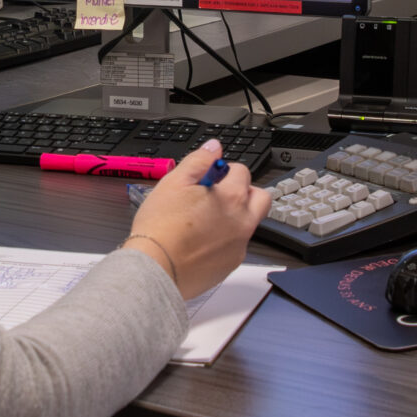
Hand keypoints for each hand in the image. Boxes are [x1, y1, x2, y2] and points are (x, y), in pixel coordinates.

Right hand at [123, 141, 269, 299]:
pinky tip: (200, 242)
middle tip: (219, 195)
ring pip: (248, 223)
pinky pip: (236, 246)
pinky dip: (225, 240)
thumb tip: (214, 147)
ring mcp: (239, 246)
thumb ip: (199, 161)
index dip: (223, 170)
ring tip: (205, 220)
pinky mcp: (231, 265)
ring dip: (235, 216)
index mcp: (232, 197)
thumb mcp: (174, 182)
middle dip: (244, 192)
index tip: (208, 177)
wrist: (156, 269)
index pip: (242, 171)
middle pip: (261, 198)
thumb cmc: (161, 227)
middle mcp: (243, 221)